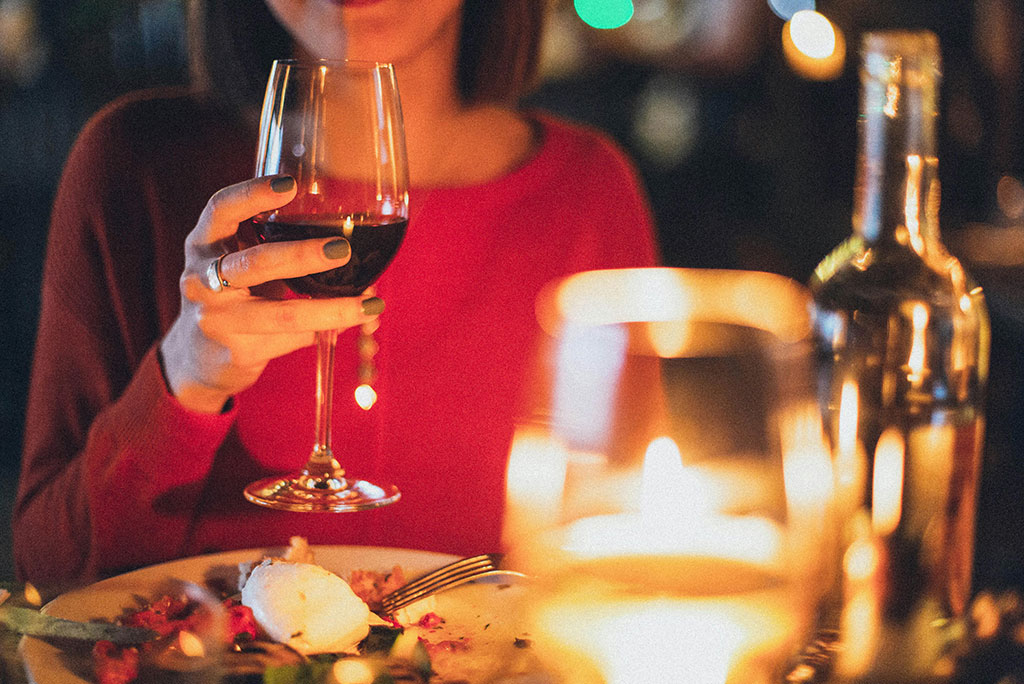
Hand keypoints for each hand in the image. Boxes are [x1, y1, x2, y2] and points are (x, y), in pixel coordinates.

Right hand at [159, 175, 382, 413]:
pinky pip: (289, 340)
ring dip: (328, 310)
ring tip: (368, 305)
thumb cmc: (233, 294)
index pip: (221, 210)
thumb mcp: (239, 260)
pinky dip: (321, 332)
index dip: (252, 195)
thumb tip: (349, 238)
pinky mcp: (236, 352)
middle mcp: (201, 279)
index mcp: (204, 244)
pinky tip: (344, 326)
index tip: (290, 184)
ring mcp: (217, 320)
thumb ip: (272, 242)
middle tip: (342, 248)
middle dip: (302, 256)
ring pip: (280, 314)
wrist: (199, 357)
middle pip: (255, 263)